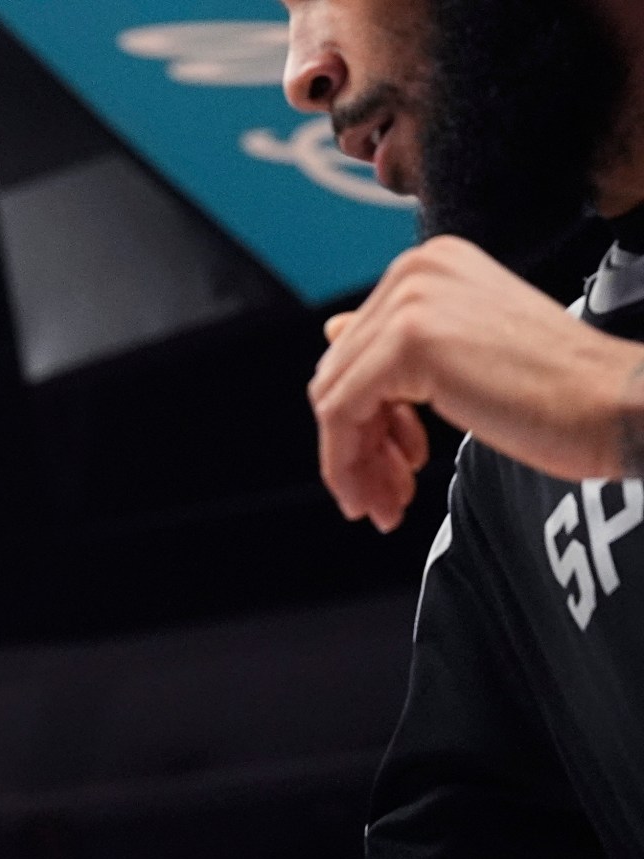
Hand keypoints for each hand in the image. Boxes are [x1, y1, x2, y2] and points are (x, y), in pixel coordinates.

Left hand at [310, 234, 643, 530]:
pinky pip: (341, 416)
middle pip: (339, 373)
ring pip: (334, 399)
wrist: (616, 404)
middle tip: (385, 496)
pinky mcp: (407, 341)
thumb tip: (332, 330)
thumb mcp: (465, 354)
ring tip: (387, 506)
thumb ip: (396, 342)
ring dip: (355, 464)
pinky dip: (350, 465)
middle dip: (359, 444)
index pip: (358, 347)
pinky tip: (387, 499)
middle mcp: (416, 269)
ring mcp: (410, 301)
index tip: (395, 462)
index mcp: (433, 263)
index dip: (366, 416)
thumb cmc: (561, 389)